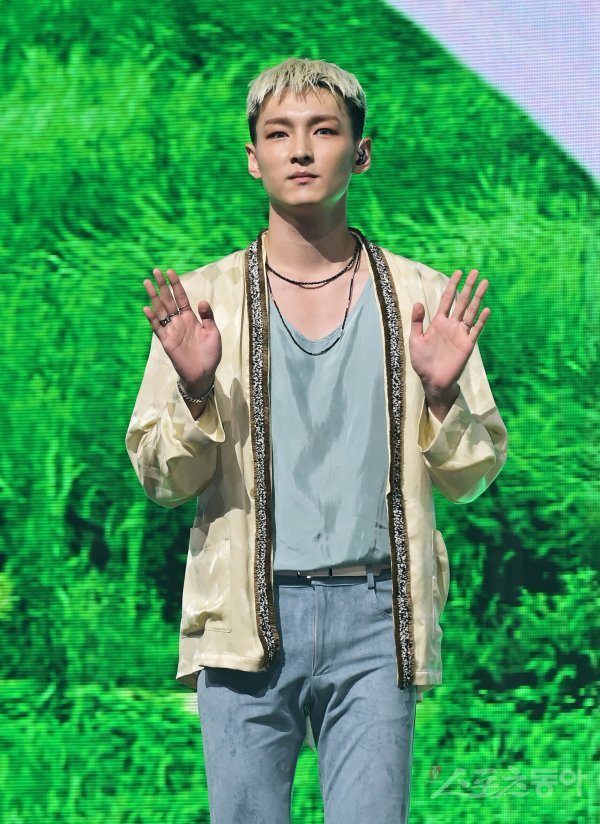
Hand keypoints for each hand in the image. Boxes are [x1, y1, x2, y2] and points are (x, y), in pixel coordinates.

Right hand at [143, 268, 221, 395]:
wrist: (204, 373)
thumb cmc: (210, 354)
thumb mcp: (213, 332)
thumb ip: (207, 316)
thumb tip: (202, 301)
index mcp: (190, 318)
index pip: (181, 298)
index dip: (176, 285)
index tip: (170, 271)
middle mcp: (179, 322)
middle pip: (168, 300)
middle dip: (162, 285)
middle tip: (155, 270)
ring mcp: (171, 331)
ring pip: (160, 310)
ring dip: (153, 297)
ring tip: (146, 283)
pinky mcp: (167, 342)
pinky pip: (158, 328)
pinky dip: (152, 318)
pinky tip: (147, 308)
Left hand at [409, 269, 489, 416]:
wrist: (432, 380)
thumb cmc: (422, 361)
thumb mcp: (415, 340)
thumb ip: (417, 322)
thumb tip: (419, 303)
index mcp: (438, 322)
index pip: (447, 299)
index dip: (452, 285)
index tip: (458, 272)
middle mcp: (451, 325)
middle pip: (462, 301)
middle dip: (468, 286)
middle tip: (476, 271)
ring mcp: (460, 334)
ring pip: (471, 311)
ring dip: (478, 298)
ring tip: (485, 283)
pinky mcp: (467, 344)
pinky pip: (476, 330)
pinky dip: (481, 320)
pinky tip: (487, 309)